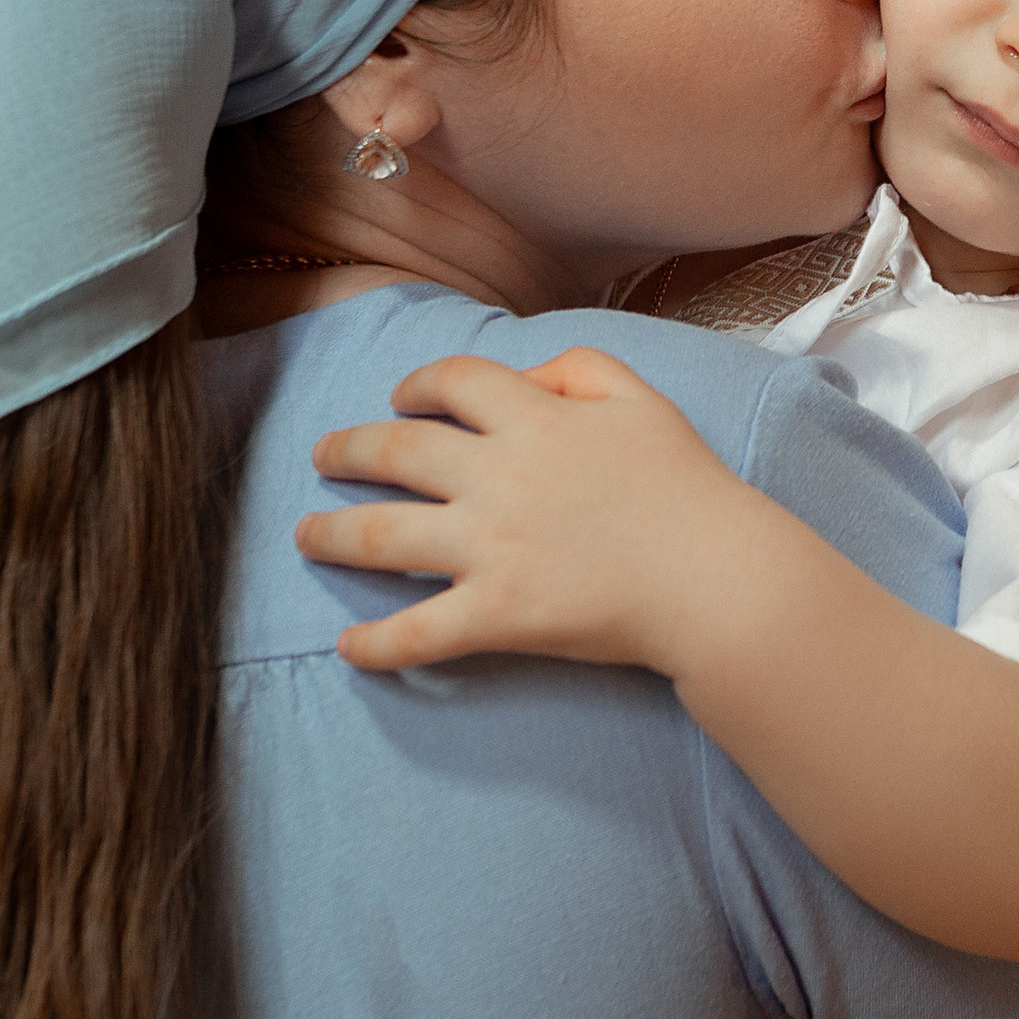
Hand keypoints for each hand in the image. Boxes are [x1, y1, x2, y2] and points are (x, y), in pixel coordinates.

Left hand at [296, 346, 758, 675]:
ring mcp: (490, 548)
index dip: (417, 384)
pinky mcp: (496, 615)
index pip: (453, 382)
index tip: (400, 398)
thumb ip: (579, 369)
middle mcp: (498, 477)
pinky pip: (417, 633)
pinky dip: (375, 644)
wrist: (713, 577)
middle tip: (322, 456)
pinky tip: (347, 649)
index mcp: (535, 420)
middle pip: (396, 451)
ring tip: (305, 536)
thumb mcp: (643, 400)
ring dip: (332, 534)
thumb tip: (523, 377)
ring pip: (382, 535)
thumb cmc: (688, 488)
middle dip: (348, 449)